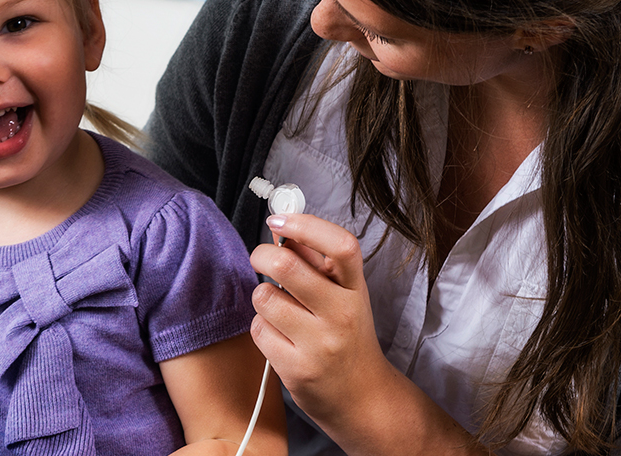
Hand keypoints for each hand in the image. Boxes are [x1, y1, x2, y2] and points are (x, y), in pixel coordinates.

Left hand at [248, 213, 392, 422]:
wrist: (362, 399)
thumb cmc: (346, 337)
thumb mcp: (344, 297)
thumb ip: (316, 264)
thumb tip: (283, 228)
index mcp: (356, 290)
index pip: (341, 246)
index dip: (306, 225)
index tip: (278, 220)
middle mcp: (342, 314)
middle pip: (287, 265)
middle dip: (261, 254)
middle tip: (260, 259)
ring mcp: (320, 344)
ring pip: (264, 297)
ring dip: (262, 297)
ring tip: (278, 309)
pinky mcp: (297, 369)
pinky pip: (258, 329)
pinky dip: (261, 327)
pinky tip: (279, 337)